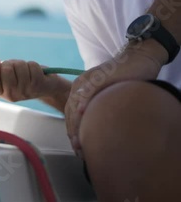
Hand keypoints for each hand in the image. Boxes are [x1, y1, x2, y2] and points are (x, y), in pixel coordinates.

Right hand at [0, 58, 68, 105]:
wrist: (45, 87)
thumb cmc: (23, 79)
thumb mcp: (7, 76)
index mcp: (1, 92)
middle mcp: (11, 94)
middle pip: (5, 70)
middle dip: (11, 63)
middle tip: (15, 67)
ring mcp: (24, 90)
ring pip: (19, 66)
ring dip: (23, 63)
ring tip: (26, 70)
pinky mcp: (37, 85)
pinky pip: (31, 66)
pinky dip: (33, 65)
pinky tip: (35, 72)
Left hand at [65, 39, 166, 154]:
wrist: (137, 58)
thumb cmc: (124, 79)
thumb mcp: (107, 95)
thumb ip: (97, 107)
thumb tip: (95, 129)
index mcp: (78, 89)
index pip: (70, 114)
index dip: (72, 131)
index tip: (77, 148)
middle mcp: (80, 84)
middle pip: (70, 111)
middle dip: (73, 132)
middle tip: (78, 150)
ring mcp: (89, 80)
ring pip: (76, 104)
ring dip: (77, 124)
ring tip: (80, 141)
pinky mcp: (100, 76)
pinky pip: (89, 91)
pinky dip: (84, 102)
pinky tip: (82, 113)